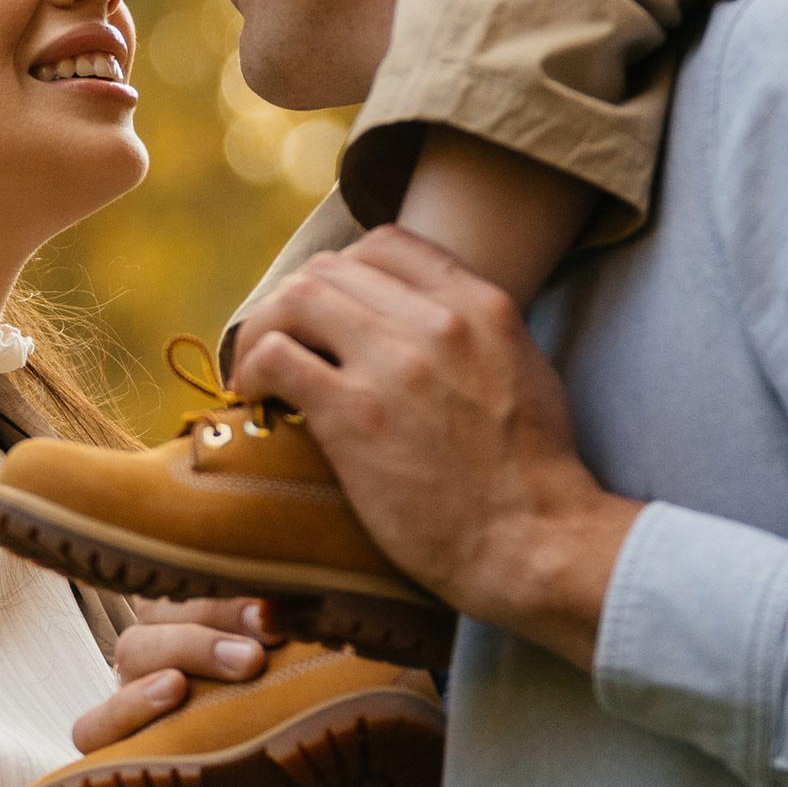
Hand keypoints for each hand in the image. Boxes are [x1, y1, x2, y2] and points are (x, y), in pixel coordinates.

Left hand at [234, 228, 642, 664]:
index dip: (345, 273)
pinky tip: (257, 397)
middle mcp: (436, 321)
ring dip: (265, 330)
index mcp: (481, 305)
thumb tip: (430, 318)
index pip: (386, 244)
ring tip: (260, 371)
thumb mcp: (525, 369)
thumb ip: (478, 331)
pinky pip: (277, 357)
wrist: (534, 542)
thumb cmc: (533, 472)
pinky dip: (253, 368)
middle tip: (287, 348)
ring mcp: (393, 364)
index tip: (331, 314)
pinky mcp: (354, 414)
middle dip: (297, 306)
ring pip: (295, 299)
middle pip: (331, 271)